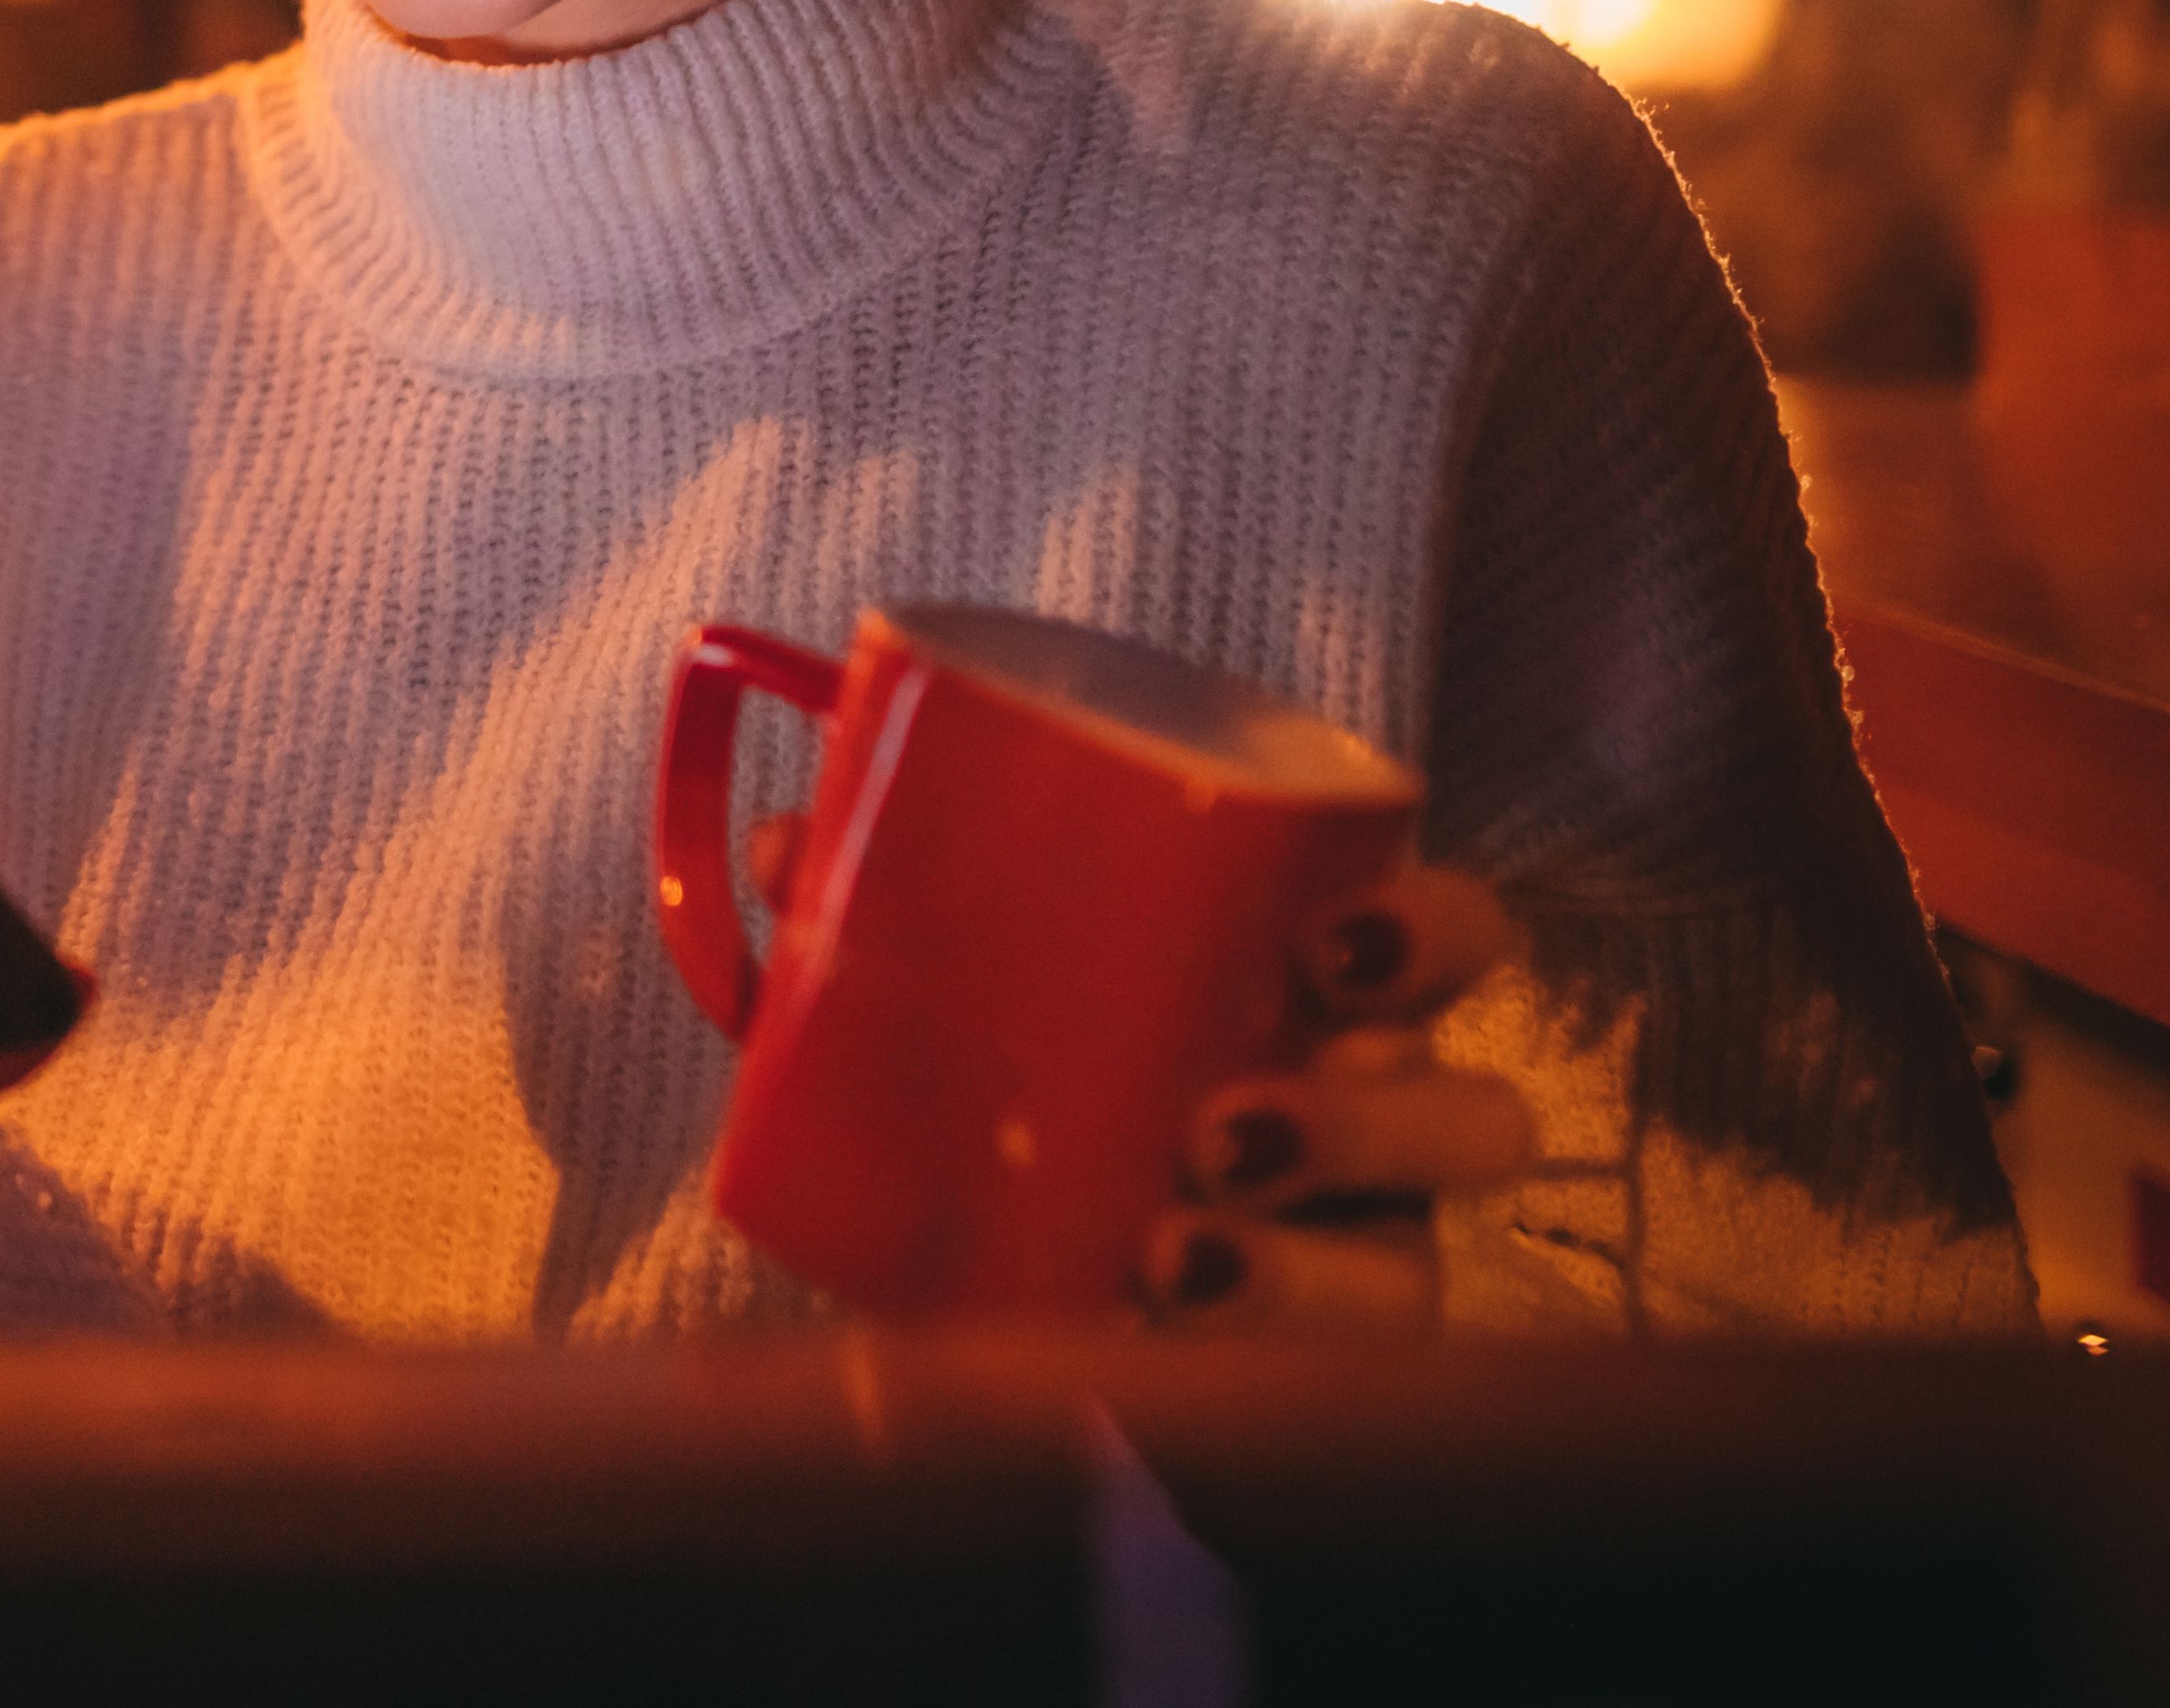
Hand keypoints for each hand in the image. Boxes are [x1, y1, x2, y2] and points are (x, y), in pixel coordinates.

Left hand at [738, 823, 1535, 1329]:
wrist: (952, 1263)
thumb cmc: (1009, 1074)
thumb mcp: (949, 983)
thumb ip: (875, 908)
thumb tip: (783, 844)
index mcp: (1324, 998)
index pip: (1453, 941)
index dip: (1433, 932)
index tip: (1332, 938)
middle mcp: (1377, 1132)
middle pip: (1471, 1121)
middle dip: (1367, 1125)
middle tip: (1218, 1128)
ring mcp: (1352, 1266)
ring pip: (1408, 1284)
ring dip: (1302, 1275)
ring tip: (1172, 1259)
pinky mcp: (1286, 1390)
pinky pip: (1305, 1410)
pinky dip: (1215, 1387)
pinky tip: (1129, 1375)